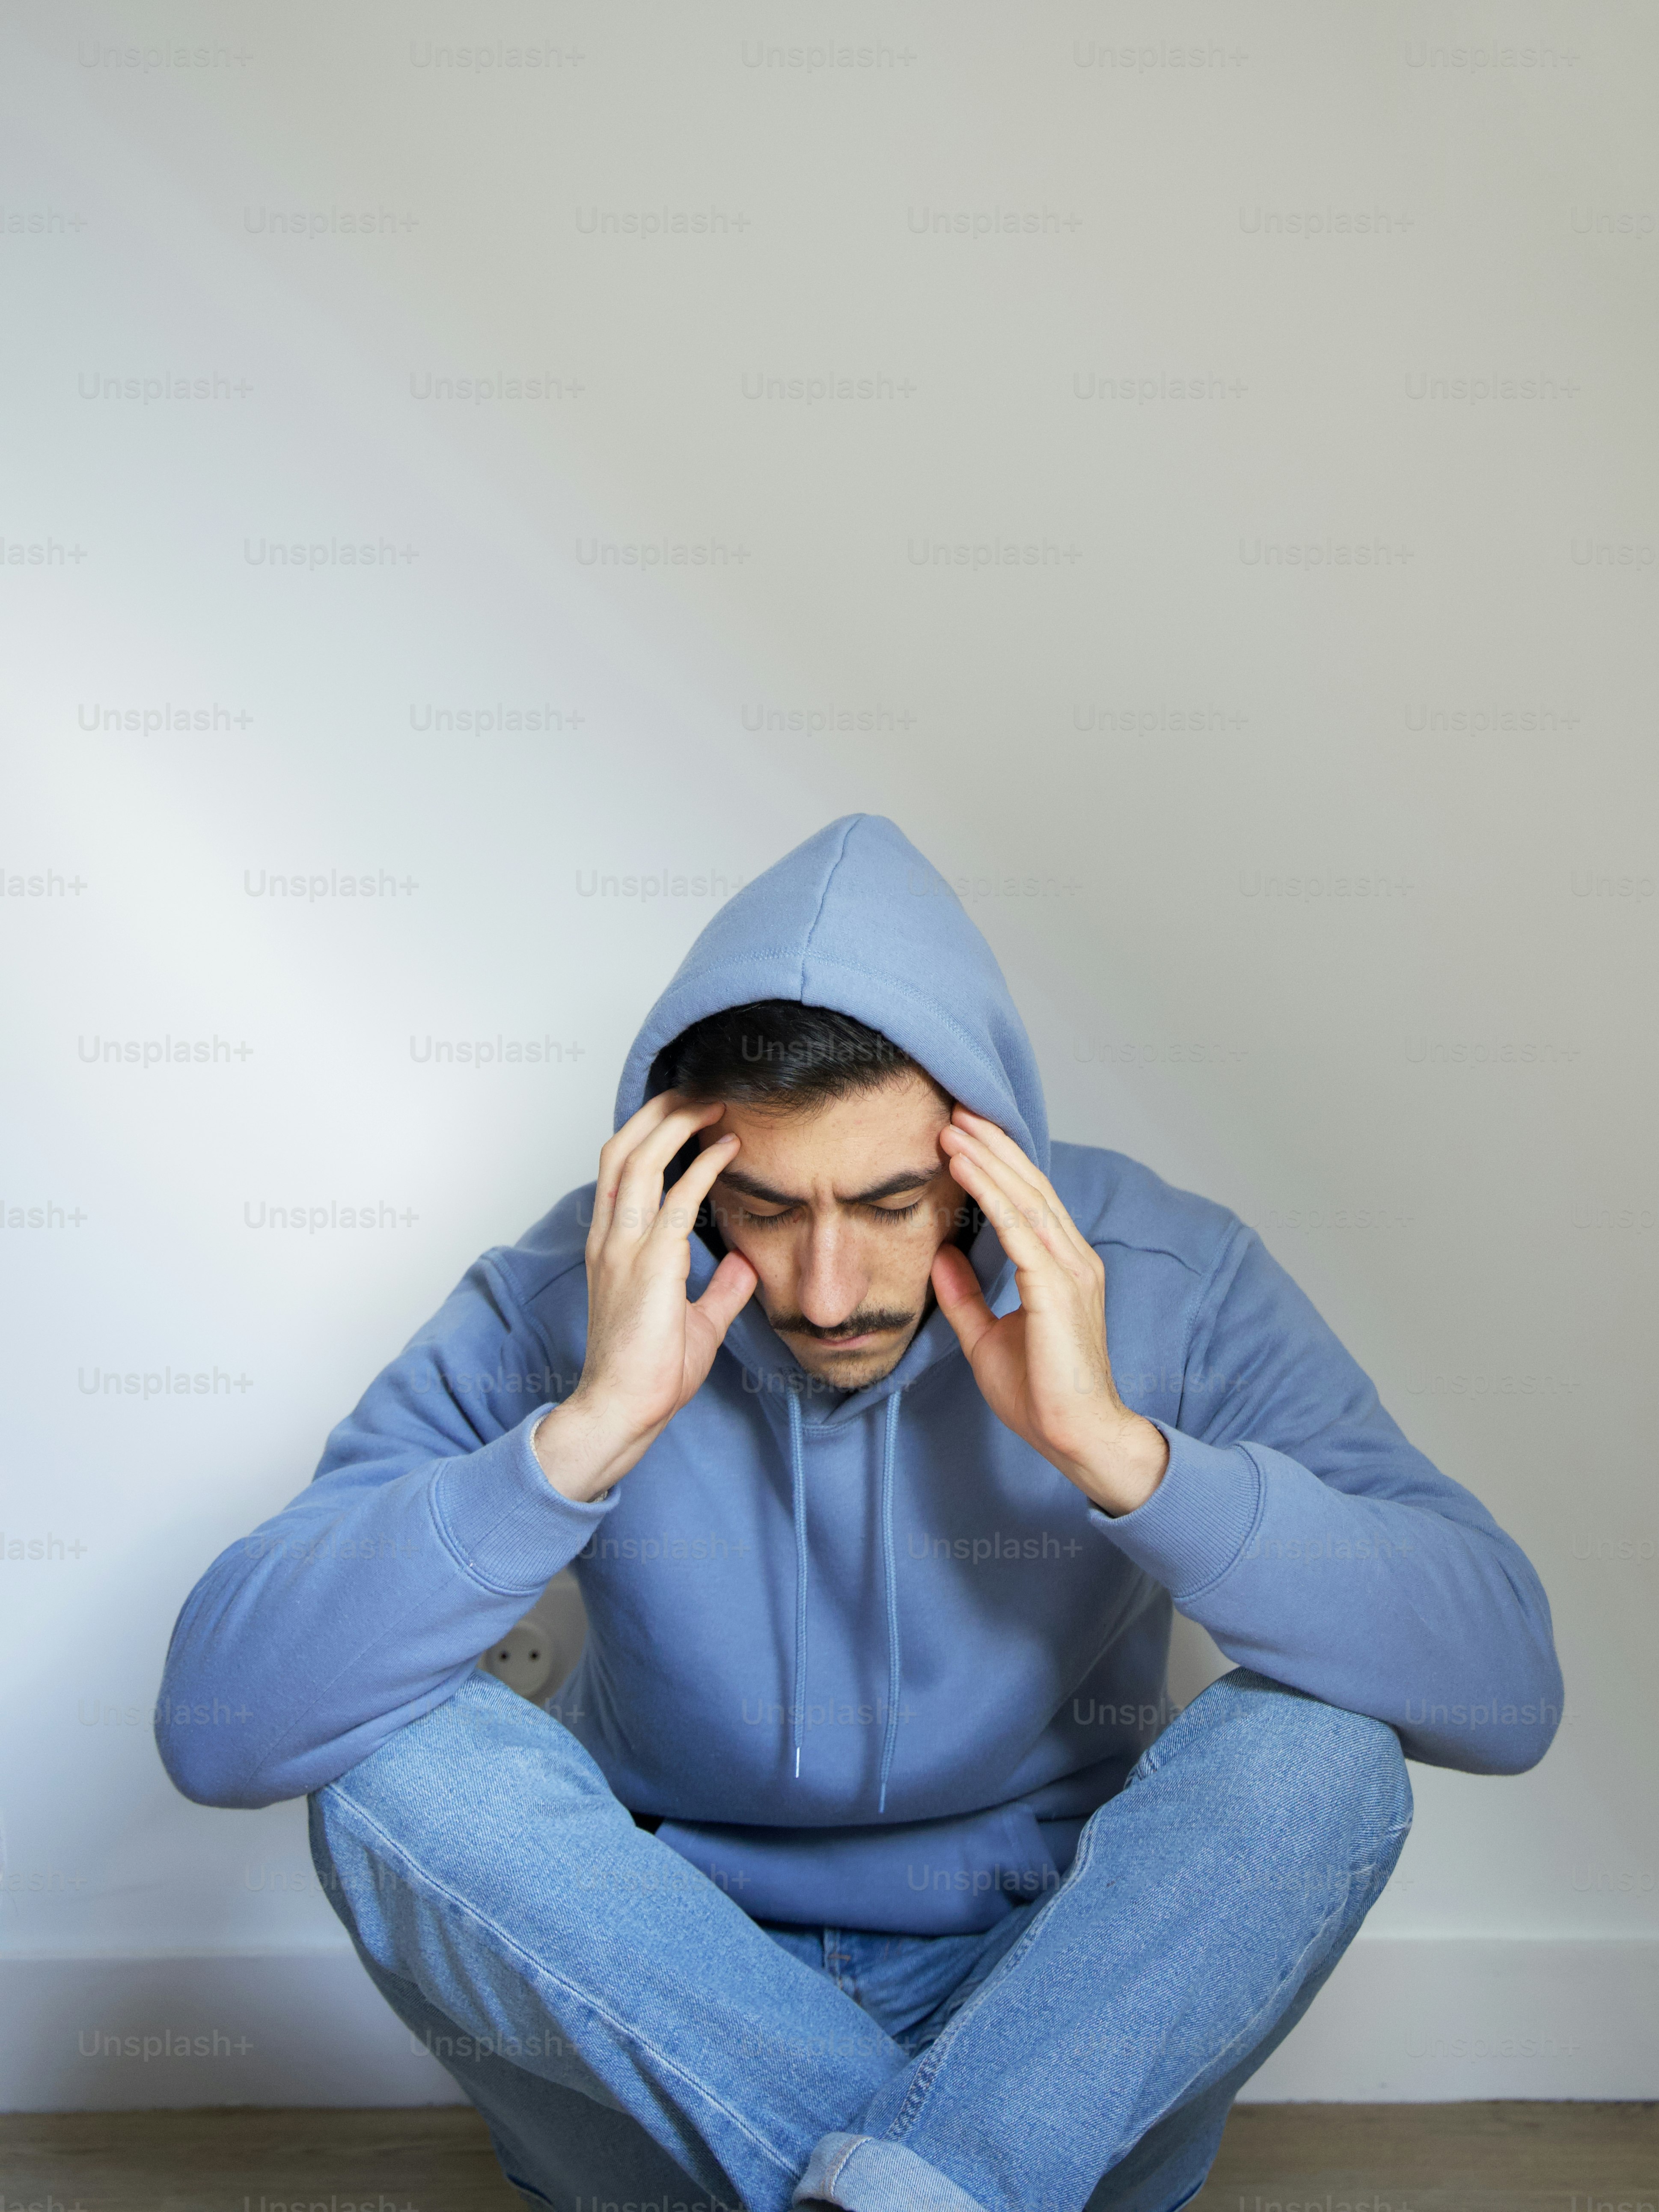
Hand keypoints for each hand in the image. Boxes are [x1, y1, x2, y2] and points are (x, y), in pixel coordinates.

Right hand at [533, 1093, 756, 1502]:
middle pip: (621, 1149)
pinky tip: (729, 1148)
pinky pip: (677, 1199)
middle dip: (658, 1111)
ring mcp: (625, 1249)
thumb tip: (746, 1265)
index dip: (646, 1132)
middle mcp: (611, 1238)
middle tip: (697, 1088)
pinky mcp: (649, 1266)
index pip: (618, 1169)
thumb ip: (720, 1290)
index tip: (681, 1111)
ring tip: (713, 1100)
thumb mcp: (697, 1323)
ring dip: (677, 1124)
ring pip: (640, 1161)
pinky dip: (703, 1166)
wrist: (622, 1410)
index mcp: (611, 1246)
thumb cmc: (650, 1374)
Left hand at [931, 1107, 1168, 1515]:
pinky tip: (963, 1166)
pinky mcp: (1057, 1289)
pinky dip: (989, 1192)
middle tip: (955, 1110)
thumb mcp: (986, 1337)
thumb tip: (939, 1256)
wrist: (1078, 1438)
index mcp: (1062, 1268)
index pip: (1028, 1201)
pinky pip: (1018, 1228)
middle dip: (992, 1144)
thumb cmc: (1041, 1395)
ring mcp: (1071, 1271)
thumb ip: (966, 1295)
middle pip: (1030, 1185)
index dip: (997, 1163)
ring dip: (987, 1157)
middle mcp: (1074, 1259)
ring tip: (951, 1126)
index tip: (962, 1133)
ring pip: (1025, 1196)